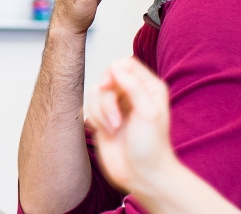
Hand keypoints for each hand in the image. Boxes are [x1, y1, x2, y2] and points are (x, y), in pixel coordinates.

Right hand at [85, 57, 178, 194]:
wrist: (141, 175)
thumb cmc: (151, 147)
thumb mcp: (147, 112)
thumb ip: (132, 85)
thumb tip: (115, 66)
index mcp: (149, 88)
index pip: (125, 64)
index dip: (113, 72)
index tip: (110, 86)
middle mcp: (132, 94)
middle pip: (107, 77)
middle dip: (106, 99)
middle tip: (116, 119)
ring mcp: (117, 106)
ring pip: (95, 92)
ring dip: (100, 112)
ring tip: (113, 129)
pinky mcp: (104, 119)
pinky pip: (89, 107)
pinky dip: (95, 119)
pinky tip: (107, 132)